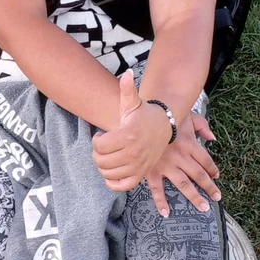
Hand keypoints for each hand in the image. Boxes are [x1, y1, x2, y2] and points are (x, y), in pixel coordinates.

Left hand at [92, 70, 171, 191]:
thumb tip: (127, 73)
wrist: (163, 126)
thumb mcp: (133, 102)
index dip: (96, 141)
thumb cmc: (143, 114)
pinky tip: (112, 172)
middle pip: (101, 161)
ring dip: (103, 166)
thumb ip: (127, 89)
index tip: (102, 136)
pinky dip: (113, 182)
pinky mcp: (141, 174)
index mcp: (128, 135)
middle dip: (98, 154)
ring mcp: (138, 165)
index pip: (99, 146)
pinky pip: (122, 186)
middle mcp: (133, 152)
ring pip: (108, 174)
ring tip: (108, 156)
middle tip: (104, 146)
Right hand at [145, 113, 220, 216]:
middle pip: (199, 175)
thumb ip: (202, 126)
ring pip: (184, 184)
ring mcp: (166, 165)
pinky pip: (157, 189)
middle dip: (209, 187)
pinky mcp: (152, 170)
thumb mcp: (188, 116)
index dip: (212, 169)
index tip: (216, 176)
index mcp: (190, 144)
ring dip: (195, 197)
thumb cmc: (166, 115)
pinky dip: (161, 202)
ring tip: (204, 207)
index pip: (205, 160)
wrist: (143, 118)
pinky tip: (166, 213)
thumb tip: (212, 138)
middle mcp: (181, 157)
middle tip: (217, 197)